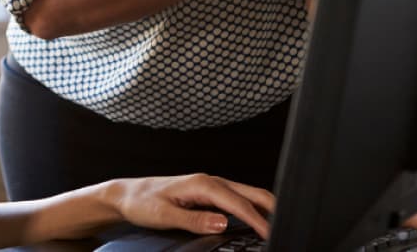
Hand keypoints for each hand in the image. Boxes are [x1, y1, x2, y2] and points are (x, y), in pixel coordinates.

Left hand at [111, 173, 274, 239]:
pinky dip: (255, 209)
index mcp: (201, 184)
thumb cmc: (142, 202)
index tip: (272, 235)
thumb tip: (222, 223)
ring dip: (266, 209)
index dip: (258, 220)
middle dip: (273, 209)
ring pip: (248, 195)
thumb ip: (194, 220)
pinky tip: (261, 222)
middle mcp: (210, 181)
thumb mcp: (164, 214)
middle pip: (252, 193)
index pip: (239, 203)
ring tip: (282, 226)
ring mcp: (211, 186)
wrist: (127, 195)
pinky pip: (239, 200)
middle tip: (289, 228)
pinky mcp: (210, 194)